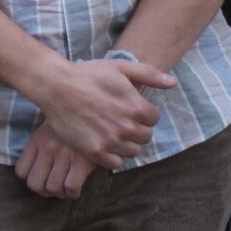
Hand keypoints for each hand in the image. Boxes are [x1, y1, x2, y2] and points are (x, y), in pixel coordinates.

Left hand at [14, 121, 96, 198]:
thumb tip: (37, 166)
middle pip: (35, 184)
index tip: (40, 178)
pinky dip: (73, 193)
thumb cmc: (72, 121)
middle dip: (44, 191)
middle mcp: (48, 148)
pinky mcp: (81, 162)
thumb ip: (40, 144)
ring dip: (60, 193)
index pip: (21, 171)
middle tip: (53, 188)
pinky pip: (71, 187)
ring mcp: (64, 156)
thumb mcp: (50, 127)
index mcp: (38, 140)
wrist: (95, 112)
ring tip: (66, 188)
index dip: (30, 178)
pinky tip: (76, 188)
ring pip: (53, 188)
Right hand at [32, 58, 176, 168]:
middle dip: (137, 129)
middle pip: (145, 137)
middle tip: (121, 120)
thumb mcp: (120, 68)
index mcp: (137, 107)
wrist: (57, 87)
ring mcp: (111, 141)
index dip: (144, 113)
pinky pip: (116, 162)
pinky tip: (104, 142)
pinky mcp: (95, 152)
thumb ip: (149, 74)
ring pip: (133, 151)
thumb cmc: (88, 74)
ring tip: (113, 131)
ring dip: (127, 143)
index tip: (130, 108)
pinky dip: (113, 155)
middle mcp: (127, 127)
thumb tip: (172, 82)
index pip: (154, 119)